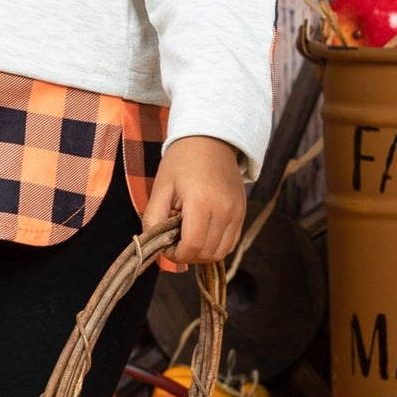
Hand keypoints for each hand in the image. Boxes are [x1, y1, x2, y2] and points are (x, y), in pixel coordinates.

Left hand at [141, 135, 246, 264]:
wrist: (210, 140)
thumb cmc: (182, 161)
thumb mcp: (161, 187)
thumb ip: (153, 218)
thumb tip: (153, 246)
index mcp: (201, 202)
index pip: (193, 247)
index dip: (176, 255)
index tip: (166, 247)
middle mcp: (224, 210)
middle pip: (207, 254)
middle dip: (187, 255)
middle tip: (174, 241)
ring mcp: (237, 212)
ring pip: (221, 252)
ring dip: (202, 253)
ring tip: (188, 237)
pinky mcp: (243, 212)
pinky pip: (231, 242)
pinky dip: (216, 246)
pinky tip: (202, 232)